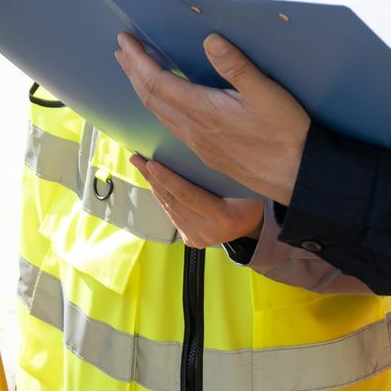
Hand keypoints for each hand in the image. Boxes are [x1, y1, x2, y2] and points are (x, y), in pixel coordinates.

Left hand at [115, 32, 310, 203]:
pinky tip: (164, 102)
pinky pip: (171, 125)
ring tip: (134, 70)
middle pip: (150, 98)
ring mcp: (198, 144)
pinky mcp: (207, 152)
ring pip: (158, 113)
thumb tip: (210, 40)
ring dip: (142, 89)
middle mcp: (193, 129)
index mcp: (203, 111)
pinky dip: (158, 105)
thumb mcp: (266, 92)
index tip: (125, 40)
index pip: (157, 82)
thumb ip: (236, 66)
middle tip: (121, 50)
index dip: (138, 60)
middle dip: (133, 72)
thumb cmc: (285, 133)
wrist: (296, 175)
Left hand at [129, 152, 263, 247]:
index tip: (150, 163)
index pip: (187, 194)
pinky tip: (154, 182)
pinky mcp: (191, 240)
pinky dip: (163, 197)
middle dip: (152, 178)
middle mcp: (207, 232)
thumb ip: (223, 174)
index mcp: (222, 217)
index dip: (167, 178)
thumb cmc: (251, 197)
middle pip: (173, 201)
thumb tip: (201, 149)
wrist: (254, 224)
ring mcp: (198, 238)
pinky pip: (173, 214)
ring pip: (169, 208)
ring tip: (141, 166)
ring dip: (154, 186)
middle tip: (136, 158)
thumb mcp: (245, 184)